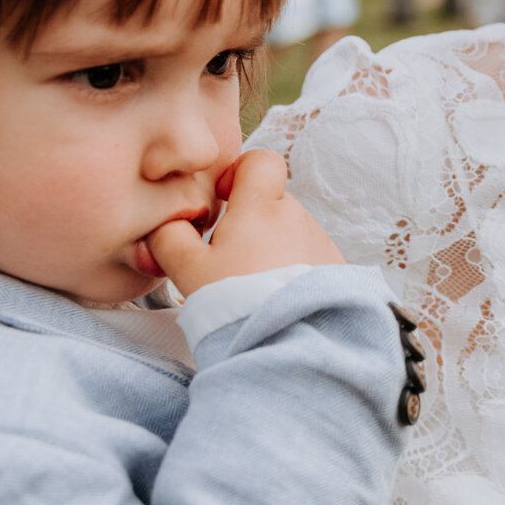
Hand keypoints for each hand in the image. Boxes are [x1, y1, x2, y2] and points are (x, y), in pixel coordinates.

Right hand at [147, 149, 342, 294]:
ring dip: (272, 250)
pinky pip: (310, 259)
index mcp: (261, 207)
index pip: (262, 161)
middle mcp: (297, 218)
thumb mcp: (187, 269)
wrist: (288, 343)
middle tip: (231, 262)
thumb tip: (168, 224)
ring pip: (290, 233)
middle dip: (251, 224)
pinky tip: (278, 298)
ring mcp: (321, 244)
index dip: (241, 172)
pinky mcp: (337, 270)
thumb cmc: (234, 302)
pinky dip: (293, 271)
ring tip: (255, 288)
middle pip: (272, 203)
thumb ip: (170, 236)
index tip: (225, 199)